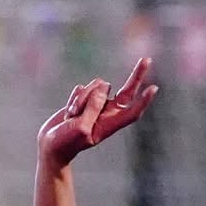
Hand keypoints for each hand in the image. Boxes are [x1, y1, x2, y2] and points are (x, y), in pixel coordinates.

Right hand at [37, 57, 158, 168]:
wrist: (51, 145)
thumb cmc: (66, 142)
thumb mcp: (80, 127)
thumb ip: (93, 107)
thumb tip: (104, 86)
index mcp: (110, 125)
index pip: (132, 111)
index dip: (143, 101)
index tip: (154, 88)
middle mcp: (107, 114)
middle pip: (126, 92)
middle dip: (137, 76)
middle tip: (147, 60)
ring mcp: (96, 106)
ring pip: (97, 85)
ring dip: (83, 97)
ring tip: (72, 116)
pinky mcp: (84, 100)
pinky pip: (83, 88)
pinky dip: (74, 97)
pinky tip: (69, 113)